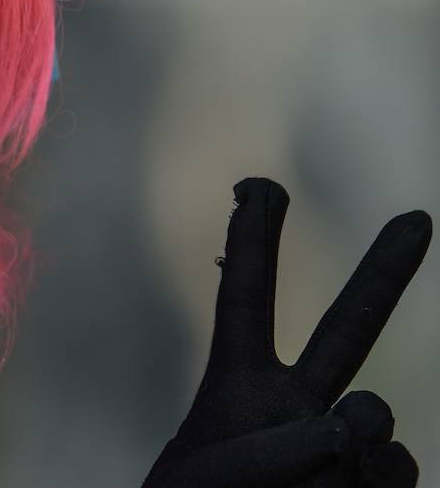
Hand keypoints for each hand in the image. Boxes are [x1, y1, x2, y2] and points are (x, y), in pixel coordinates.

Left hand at [143, 178, 431, 487]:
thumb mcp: (219, 479)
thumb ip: (289, 445)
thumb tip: (362, 427)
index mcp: (239, 388)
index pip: (246, 299)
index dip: (252, 241)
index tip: (257, 182)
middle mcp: (298, 408)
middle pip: (347, 327)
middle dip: (385, 274)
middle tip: (419, 215)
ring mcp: (346, 451)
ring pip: (378, 426)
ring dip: (353, 456)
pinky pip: (399, 477)